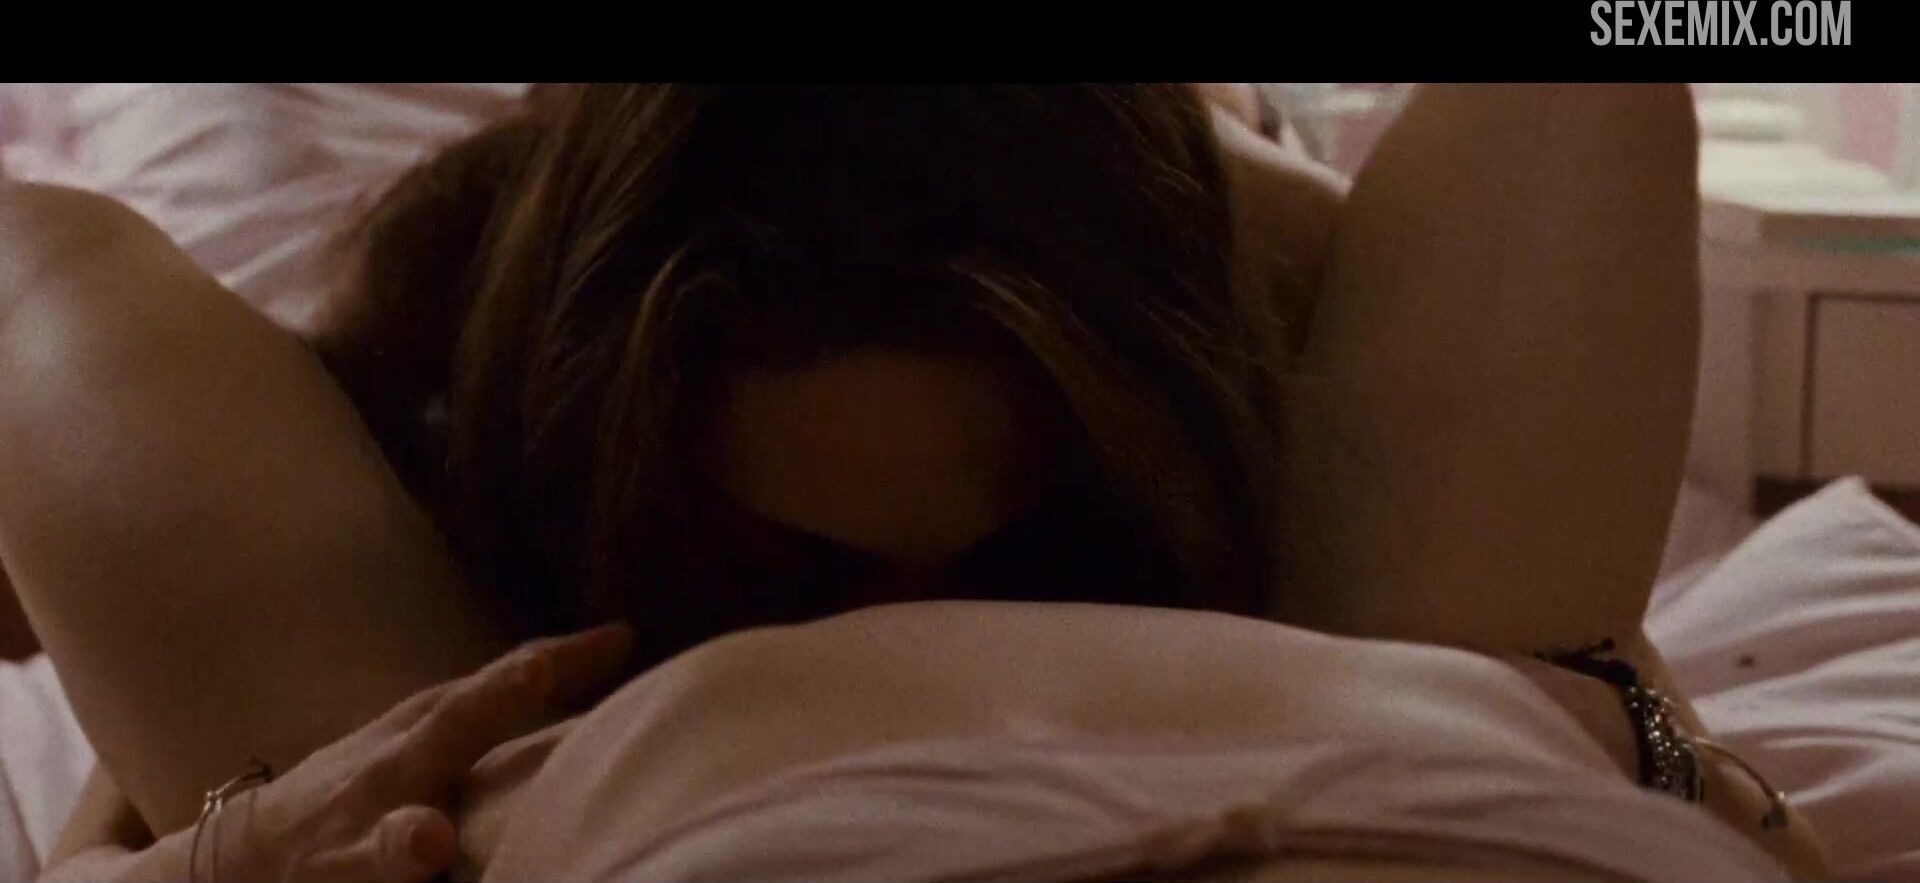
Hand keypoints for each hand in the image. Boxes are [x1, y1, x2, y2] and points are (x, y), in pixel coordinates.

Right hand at [200, 623, 630, 881]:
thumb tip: (621, 642)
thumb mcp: (428, 730)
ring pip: (386, 842)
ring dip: (407, 840)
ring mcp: (359, 841)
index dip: (555, 662)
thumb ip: (508, 697)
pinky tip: (417, 875)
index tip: (620, 639)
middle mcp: (392, 775)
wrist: (245, 860)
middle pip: (444, 733)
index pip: (496, 684)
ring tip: (427, 839)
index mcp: (422, 729)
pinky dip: (396, 879)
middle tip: (535, 676)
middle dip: (488, 706)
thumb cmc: (373, 783)